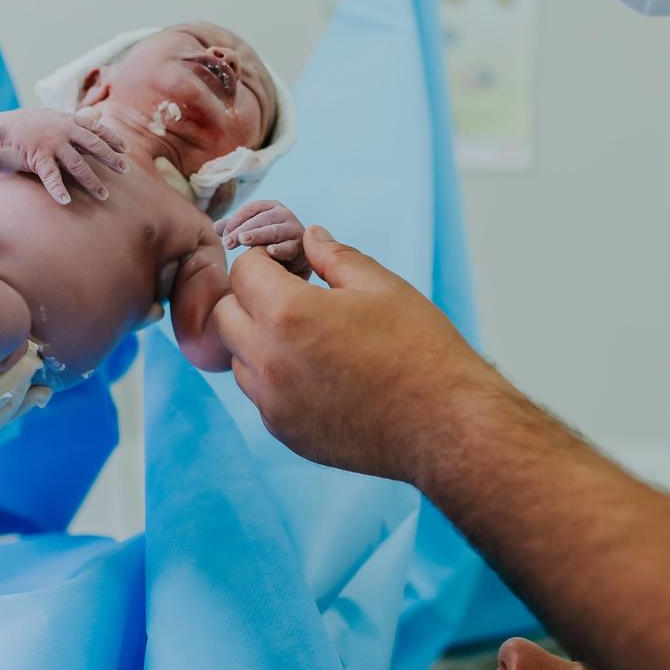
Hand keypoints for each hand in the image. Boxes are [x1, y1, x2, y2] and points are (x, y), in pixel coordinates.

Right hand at [0, 108, 127, 204]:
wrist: (0, 126)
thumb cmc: (30, 123)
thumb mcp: (54, 116)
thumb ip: (76, 120)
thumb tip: (98, 115)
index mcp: (68, 120)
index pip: (95, 129)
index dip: (112, 139)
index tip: (125, 149)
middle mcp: (63, 130)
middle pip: (93, 145)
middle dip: (110, 158)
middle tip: (124, 170)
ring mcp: (51, 144)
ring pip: (77, 165)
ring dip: (92, 181)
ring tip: (103, 195)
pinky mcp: (37, 157)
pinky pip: (50, 176)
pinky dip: (58, 189)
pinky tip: (66, 200)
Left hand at [213, 225, 491, 479]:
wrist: (444, 425)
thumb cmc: (421, 351)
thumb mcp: (382, 287)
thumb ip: (335, 257)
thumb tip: (311, 237)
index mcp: (288, 313)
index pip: (243, 270)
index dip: (266, 259)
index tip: (287, 264)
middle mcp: (268, 360)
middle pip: (225, 314)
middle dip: (250, 298)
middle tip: (290, 297)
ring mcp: (272, 402)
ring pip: (237, 359)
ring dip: (257, 341)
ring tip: (306, 339)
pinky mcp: (284, 432)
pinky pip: (260, 395)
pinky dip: (275, 379)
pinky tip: (317, 374)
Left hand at [215, 199, 311, 277]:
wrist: (296, 261)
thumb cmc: (271, 242)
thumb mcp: (254, 232)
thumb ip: (236, 229)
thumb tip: (215, 227)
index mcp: (272, 207)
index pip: (250, 209)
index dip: (235, 220)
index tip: (224, 234)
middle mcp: (284, 214)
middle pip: (260, 219)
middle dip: (241, 231)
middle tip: (227, 243)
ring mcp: (294, 229)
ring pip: (273, 231)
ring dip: (257, 235)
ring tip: (242, 240)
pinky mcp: (301, 246)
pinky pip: (289, 247)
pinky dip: (280, 249)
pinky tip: (270, 251)